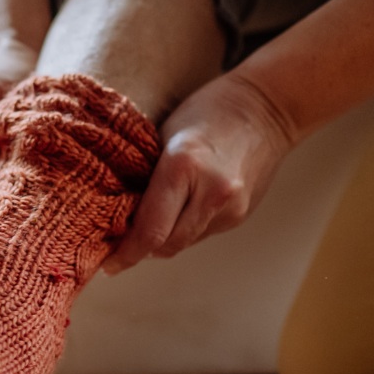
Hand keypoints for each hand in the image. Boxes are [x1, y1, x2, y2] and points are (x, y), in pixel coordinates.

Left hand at [103, 74, 298, 274]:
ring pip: (184, 243)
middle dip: (140, 250)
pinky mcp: (241, 215)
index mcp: (183, 166)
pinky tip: (177, 210)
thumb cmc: (206, 111)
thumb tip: (119, 217)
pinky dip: (184, 228)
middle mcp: (211, 192)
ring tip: (145, 225)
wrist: (265, 108)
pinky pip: (202, 233)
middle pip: (167, 245)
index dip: (126, 253)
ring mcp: (231, 207)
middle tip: (118, 246)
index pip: (150, 230)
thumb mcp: (164, 135)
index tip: (107, 264)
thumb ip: (145, 177)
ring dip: (162, 240)